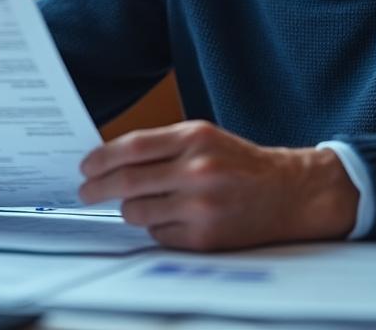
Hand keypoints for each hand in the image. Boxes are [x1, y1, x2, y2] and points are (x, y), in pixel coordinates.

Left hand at [78, 120, 357, 250]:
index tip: (85, 167)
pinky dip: (157, 228)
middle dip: (97, 188)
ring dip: (131, 209)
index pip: (131, 147)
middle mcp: (197, 170)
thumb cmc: (241, 164)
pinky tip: (173, 219)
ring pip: (136, 212)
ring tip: (143, 204)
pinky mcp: (204, 237)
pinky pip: (158, 235)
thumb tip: (109, 160)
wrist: (290, 193)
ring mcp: (200, 206)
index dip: (100, 158)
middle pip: (126, 182)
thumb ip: (161, 146)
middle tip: (85, 192)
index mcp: (195, 138)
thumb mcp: (204, 138)